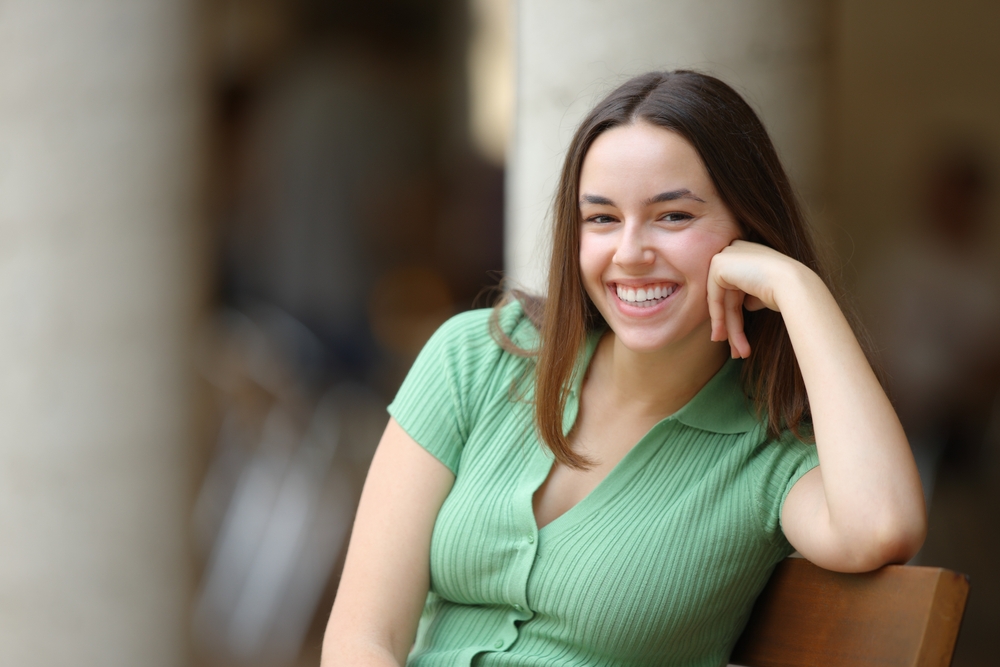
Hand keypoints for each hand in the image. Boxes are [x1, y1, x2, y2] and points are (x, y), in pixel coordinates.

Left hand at [706, 240, 805, 358]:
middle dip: (731, 326)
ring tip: (736, 353)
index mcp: (747, 254)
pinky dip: (719, 318)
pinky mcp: (718, 264)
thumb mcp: (763, 294)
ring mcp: (725, 255)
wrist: (793, 284)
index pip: (735, 289)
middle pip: (727, 296)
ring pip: (721, 300)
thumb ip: (750, 295)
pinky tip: (725, 337)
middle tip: (734, 350)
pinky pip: (714, 297)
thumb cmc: (787, 291)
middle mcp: (735, 250)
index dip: (734, 316)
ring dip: (729, 329)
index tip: (736, 339)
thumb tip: (744, 305)